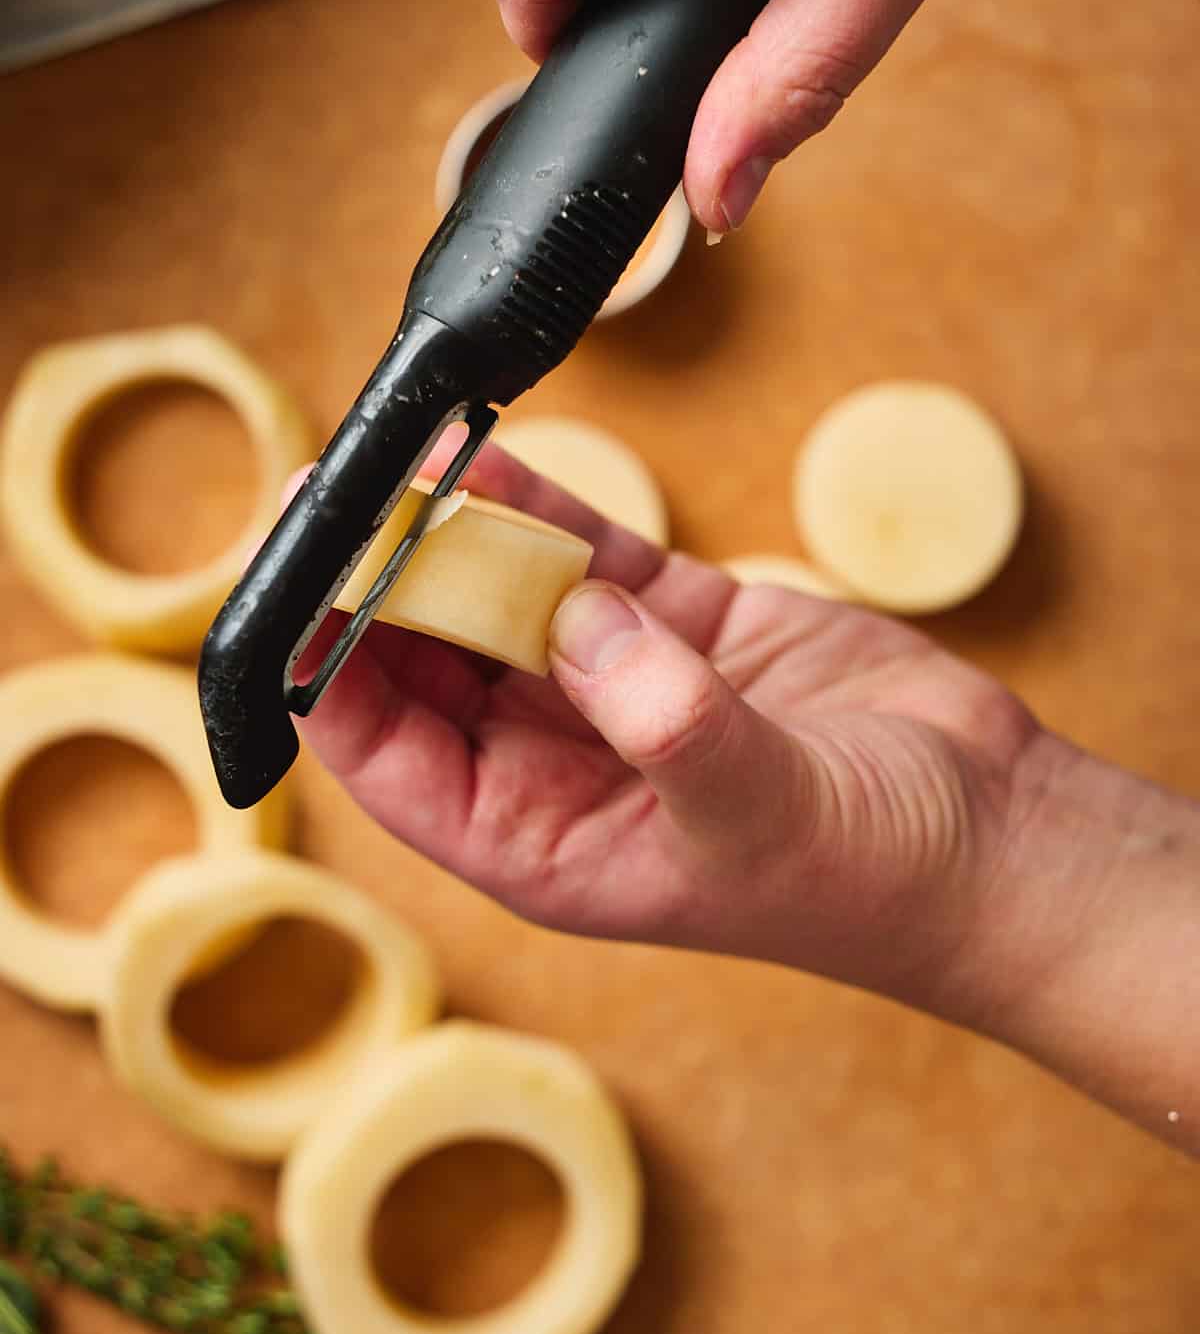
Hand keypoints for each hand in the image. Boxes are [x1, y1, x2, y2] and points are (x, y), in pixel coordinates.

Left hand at [300, 436, 1045, 1032]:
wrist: (992, 836)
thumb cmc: (873, 874)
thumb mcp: (756, 813)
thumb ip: (663, 722)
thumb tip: (574, 622)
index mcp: (541, 843)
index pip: (390, 761)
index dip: (327, 676)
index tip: (293, 590)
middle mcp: (558, 767)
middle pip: (428, 667)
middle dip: (379, 588)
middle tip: (335, 494)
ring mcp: (614, 690)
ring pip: (499, 603)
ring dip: (453, 539)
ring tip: (400, 459)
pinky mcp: (676, 628)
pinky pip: (582, 558)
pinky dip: (540, 511)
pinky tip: (488, 460)